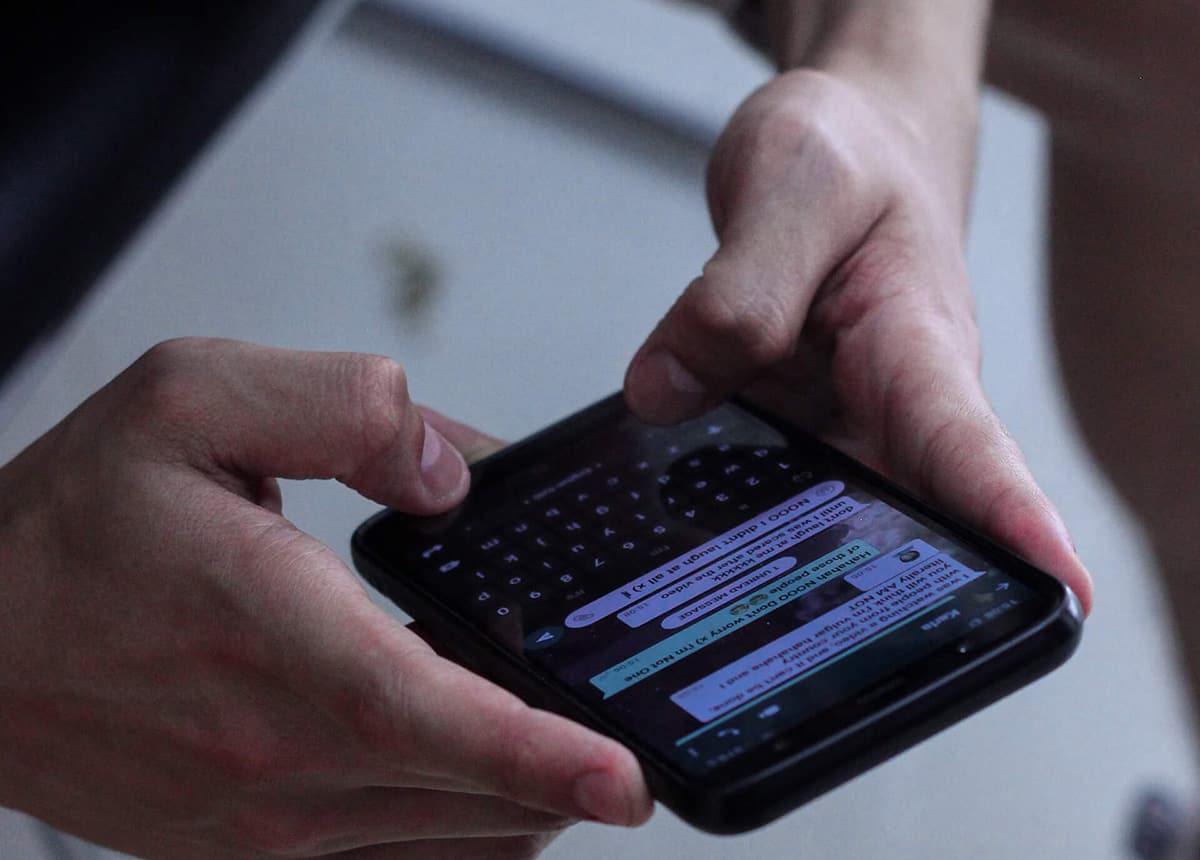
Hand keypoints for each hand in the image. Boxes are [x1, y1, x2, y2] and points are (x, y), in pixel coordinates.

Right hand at [0, 338, 650, 858]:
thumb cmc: (67, 523)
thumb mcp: (195, 398)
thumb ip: (346, 408)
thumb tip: (452, 473)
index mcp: (266, 633)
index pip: (425, 715)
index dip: (536, 751)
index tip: (625, 777)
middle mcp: (268, 755)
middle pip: (466, 791)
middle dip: (564, 761)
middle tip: (618, 709)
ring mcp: (258, 824)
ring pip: (446, 839)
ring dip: (524, 795)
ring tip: (561, 732)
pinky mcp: (245, 851)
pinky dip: (466, 829)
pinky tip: (486, 781)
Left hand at [624, 69, 1092, 610]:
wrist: (842, 141)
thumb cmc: (845, 153)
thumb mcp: (791, 192)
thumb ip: (734, 293)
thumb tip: (664, 394)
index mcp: (918, 344)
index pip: (969, 444)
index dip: (1012, 522)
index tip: (1058, 595)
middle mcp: (891, 404)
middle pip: (900, 518)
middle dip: (871, 592)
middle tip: (817, 656)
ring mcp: (842, 423)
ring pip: (818, 515)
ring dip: (775, 560)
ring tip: (714, 614)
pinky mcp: (794, 424)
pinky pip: (764, 480)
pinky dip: (725, 507)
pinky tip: (672, 533)